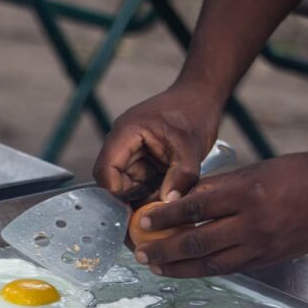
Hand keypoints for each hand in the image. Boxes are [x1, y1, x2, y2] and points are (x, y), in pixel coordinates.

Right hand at [92, 84, 222, 202]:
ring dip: (141, 194)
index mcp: (126, 132)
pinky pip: (136, 180)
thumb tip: (168, 203)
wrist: (202, 97)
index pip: (105, 169)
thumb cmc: (195, 113)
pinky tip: (165, 189)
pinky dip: (149, 189)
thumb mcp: (191, 148)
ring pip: (124, 183)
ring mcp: (129, 149)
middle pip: (112, 179)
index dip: (115, 192)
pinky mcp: (139, 157)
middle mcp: (122, 141)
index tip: (134, 208)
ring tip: (164, 195)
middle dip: (129, 196)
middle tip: (152, 209)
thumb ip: (181, 177)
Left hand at [132, 148, 307, 277]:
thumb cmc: (293, 173)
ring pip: (212, 263)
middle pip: (197, 242)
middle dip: (164, 250)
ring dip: (180, 268)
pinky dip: (206, 269)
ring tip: (158, 268)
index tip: (143, 222)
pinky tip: (188, 269)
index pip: (195, 208)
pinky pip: (232, 268)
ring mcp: (264, 244)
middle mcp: (254, 222)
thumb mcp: (252, 172)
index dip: (165, 217)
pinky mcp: (272, 259)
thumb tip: (178, 200)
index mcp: (246, 193)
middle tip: (141, 253)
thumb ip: (216, 188)